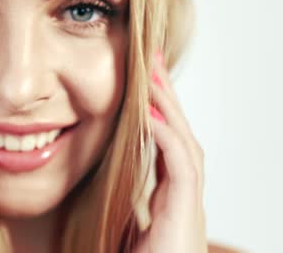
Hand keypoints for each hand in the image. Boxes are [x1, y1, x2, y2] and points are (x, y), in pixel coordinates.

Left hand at [133, 51, 206, 252]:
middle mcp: (182, 197)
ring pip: (186, 144)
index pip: (165, 143)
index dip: (155, 110)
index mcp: (167, 197)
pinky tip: (150, 114)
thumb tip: (95, 171)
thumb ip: (119, 198)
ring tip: (153, 75)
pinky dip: (167, 138)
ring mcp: (187, 206)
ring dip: (169, 107)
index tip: (141, 80)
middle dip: (166, 95)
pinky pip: (182, 167)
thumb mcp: (120, 224)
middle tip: (152, 58)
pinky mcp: (185, 217)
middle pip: (178, 135)